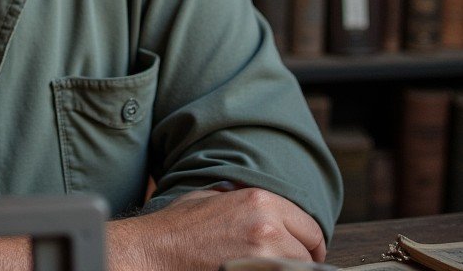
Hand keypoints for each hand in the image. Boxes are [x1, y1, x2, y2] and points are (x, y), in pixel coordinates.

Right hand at [107, 187, 325, 270]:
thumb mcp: (215, 198)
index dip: (309, 243)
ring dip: (285, 269)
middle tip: (283, 264)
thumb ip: (248, 203)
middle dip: (298, 260)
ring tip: (265, 267)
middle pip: (307, 253)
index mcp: (260, 201)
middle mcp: (266, 227)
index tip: (304, 252)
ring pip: (297, 270)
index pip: (310, 228)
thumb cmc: (177, 228)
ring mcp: (260, 258)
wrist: (151, 253)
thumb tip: (271, 213)